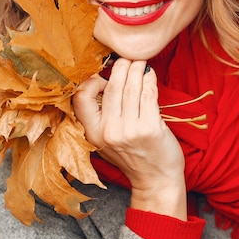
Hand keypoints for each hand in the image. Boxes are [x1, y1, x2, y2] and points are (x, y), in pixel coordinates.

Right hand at [73, 59, 186, 218]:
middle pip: (111, 88)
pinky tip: (150, 74)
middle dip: (120, 67)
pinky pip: (148, 94)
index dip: (91, 82)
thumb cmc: (134, 157)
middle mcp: (108, 131)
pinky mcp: (149, 128)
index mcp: (93, 133)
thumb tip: (105, 81)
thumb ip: (102, 116)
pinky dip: (149, 80)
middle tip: (127, 58)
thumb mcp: (107, 140)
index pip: (81, 98)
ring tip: (140, 61)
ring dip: (136, 69)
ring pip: (130, 88)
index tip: (104, 78)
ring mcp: (129, 130)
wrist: (156, 180)